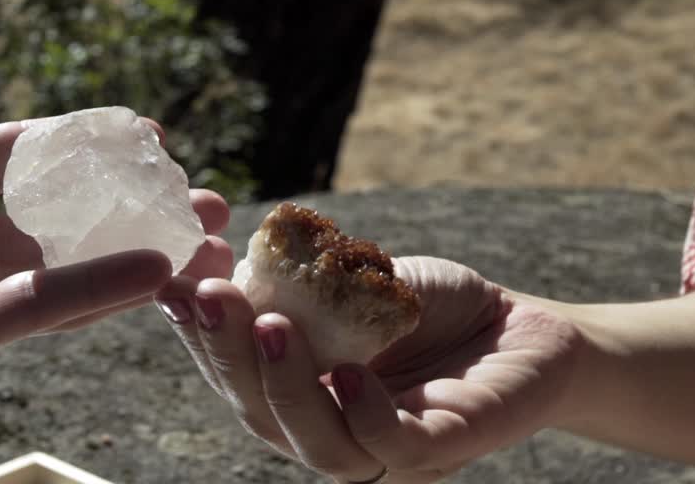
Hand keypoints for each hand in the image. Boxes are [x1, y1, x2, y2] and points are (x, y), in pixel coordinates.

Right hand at [156, 256, 583, 482]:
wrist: (523, 325)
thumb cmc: (430, 306)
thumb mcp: (353, 281)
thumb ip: (292, 280)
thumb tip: (210, 244)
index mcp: (303, 396)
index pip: (237, 378)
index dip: (200, 337)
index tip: (172, 284)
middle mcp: (332, 433)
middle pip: (262, 416)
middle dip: (228, 356)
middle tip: (208, 297)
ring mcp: (386, 451)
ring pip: (317, 446)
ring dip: (284, 386)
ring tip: (269, 325)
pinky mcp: (443, 448)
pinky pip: (391, 448)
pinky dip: (363, 416)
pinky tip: (347, 373)